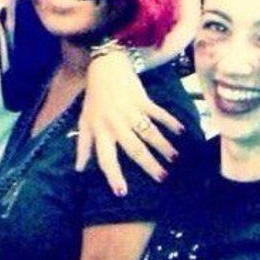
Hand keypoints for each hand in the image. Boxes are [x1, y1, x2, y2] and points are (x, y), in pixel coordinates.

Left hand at [76, 51, 182, 193]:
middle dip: (148, 164)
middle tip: (161, 178)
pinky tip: (181, 131)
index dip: (113, 176)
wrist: (105, 67)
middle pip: (134, 149)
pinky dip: (170, 121)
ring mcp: (130, 111)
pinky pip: (158, 113)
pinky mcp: (142, 99)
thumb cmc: (94, 98)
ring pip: (149, 133)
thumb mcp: (84, 122)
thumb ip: (83, 146)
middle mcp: (116, 124)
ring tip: (174, 158)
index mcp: (101, 131)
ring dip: (163, 146)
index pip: (106, 158)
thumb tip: (79, 168)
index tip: (122, 192)